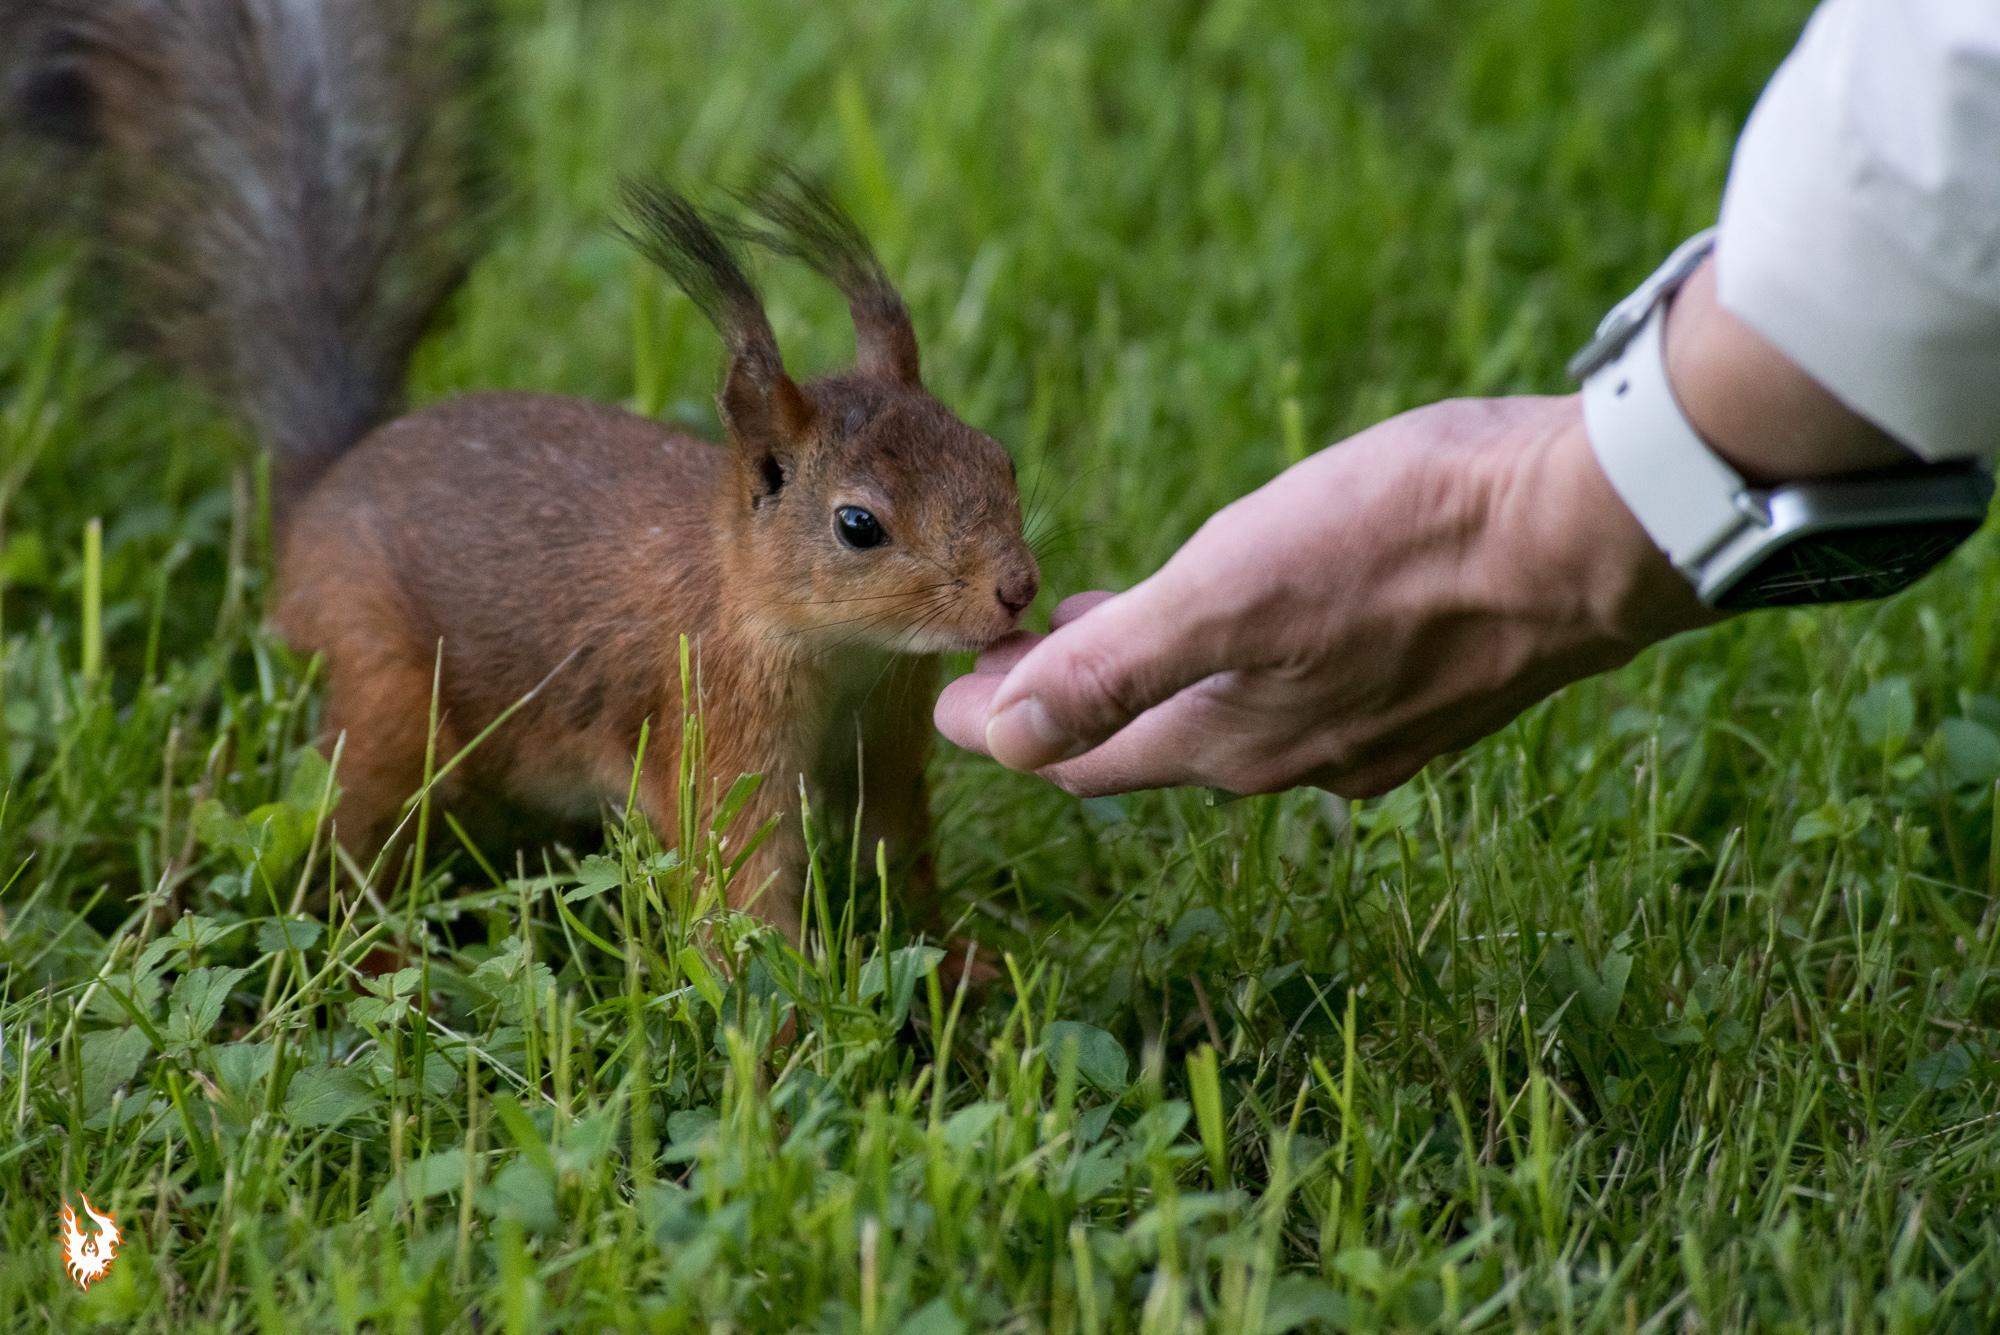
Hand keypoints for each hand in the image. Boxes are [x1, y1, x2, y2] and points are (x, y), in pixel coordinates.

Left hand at [935, 394, 1714, 797]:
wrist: (1593, 528)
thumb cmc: (1407, 542)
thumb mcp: (1232, 590)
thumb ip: (1112, 668)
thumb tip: (996, 740)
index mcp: (1231, 740)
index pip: (1082, 757)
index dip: (1006, 727)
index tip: (951, 691)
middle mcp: (1295, 757)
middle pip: (1148, 739)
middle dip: (1071, 699)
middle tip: (1008, 655)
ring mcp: (1368, 731)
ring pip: (1226, 713)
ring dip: (1153, 675)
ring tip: (1104, 618)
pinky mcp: (1427, 690)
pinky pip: (1299, 689)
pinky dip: (1238, 658)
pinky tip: (1253, 611)